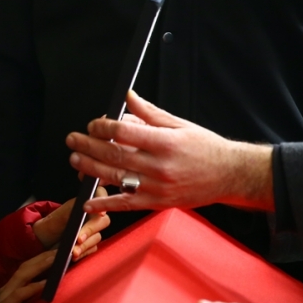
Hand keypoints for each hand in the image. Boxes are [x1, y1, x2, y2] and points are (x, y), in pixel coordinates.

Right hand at [0, 250, 55, 302]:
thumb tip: (40, 298)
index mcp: (7, 290)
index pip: (25, 270)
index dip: (39, 259)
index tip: (55, 252)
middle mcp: (5, 290)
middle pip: (25, 267)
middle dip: (42, 256)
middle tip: (61, 249)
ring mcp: (3, 297)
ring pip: (23, 275)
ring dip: (40, 265)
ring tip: (56, 259)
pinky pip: (19, 294)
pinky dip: (33, 287)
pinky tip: (46, 283)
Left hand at [32, 188, 109, 259]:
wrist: (41, 242)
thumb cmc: (48, 226)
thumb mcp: (57, 217)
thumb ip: (72, 211)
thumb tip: (84, 205)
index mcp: (82, 204)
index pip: (99, 195)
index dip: (102, 203)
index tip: (100, 213)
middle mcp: (89, 216)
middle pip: (102, 220)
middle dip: (90, 230)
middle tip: (79, 239)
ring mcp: (90, 231)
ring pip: (97, 237)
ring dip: (85, 245)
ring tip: (73, 252)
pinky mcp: (89, 244)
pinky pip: (92, 249)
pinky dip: (84, 253)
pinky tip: (74, 256)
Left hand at [65, 91, 273, 212]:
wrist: (230, 175)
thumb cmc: (206, 148)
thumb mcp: (179, 124)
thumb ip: (149, 113)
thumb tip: (127, 97)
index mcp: (165, 142)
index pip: (125, 132)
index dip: (103, 127)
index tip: (93, 124)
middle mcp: (160, 165)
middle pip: (115, 155)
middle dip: (88, 146)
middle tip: (73, 140)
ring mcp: (158, 187)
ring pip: (116, 178)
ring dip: (90, 169)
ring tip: (75, 160)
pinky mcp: (158, 203)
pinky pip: (127, 205)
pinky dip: (106, 204)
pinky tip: (89, 202)